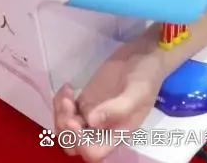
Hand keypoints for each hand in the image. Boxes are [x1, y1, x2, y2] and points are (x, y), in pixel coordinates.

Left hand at [53, 31, 167, 160]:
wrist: (145, 55)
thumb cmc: (146, 76)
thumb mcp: (138, 92)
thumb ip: (117, 109)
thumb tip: (90, 122)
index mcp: (117, 133)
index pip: (93, 153)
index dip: (80, 143)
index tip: (76, 120)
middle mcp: (102, 129)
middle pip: (74, 144)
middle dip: (65, 129)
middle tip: (68, 105)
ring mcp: (92, 113)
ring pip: (66, 127)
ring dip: (60, 114)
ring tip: (67, 94)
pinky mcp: (86, 98)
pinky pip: (66, 108)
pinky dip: (60, 101)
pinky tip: (68, 86)